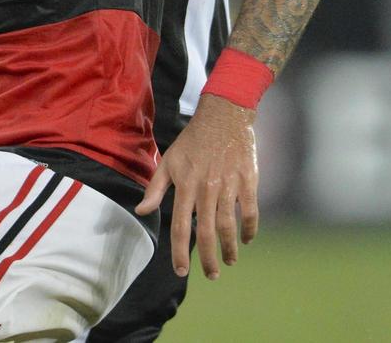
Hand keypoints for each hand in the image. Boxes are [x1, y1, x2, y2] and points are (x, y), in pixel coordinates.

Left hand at [136, 93, 259, 280]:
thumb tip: (141, 212)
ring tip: (229, 261)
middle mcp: (205, 187)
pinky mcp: (248, 180)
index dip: (179, 251)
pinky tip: (246, 240)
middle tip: (211, 275)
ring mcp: (228, 185)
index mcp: (184, 185)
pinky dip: (249, 229)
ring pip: (228, 226)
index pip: (179, 226)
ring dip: (229, 248)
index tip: (181, 271)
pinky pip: (250, 211)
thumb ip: (155, 189)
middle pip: (205, 232)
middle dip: (207, 259)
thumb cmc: (192, 140)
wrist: (223, 116)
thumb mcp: (168, 161)